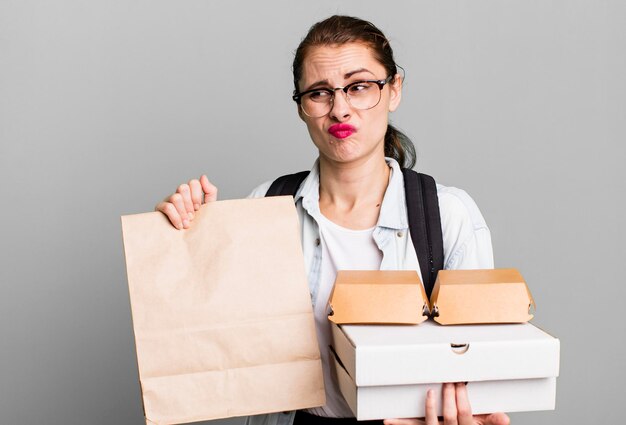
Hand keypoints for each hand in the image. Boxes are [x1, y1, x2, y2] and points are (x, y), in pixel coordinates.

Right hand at [155, 175, 217, 228]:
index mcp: (191, 193)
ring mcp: (168, 200)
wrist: (189, 241)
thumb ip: (210, 192)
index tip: (198, 209)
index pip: (193, 183)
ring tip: (186, 224)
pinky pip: (167, 207)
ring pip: (176, 197)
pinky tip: (179, 226)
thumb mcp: (209, 208)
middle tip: (192, 217)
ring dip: (183, 213)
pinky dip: (175, 217)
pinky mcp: (160, 209)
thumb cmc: (199, 225)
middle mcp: (179, 195)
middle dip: (189, 204)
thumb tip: (203, 176)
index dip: (196, 195)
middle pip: (183, 188)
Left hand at [384, 383, 509, 424]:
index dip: (462, 397)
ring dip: (430, 406)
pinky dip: (399, 423)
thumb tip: (504, 417)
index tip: (461, 383)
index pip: (464, 412)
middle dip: (449, 395)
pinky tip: (388, 421)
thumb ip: (492, 422)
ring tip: (430, 392)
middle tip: (449, 381)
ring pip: (431, 421)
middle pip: (449, 413)